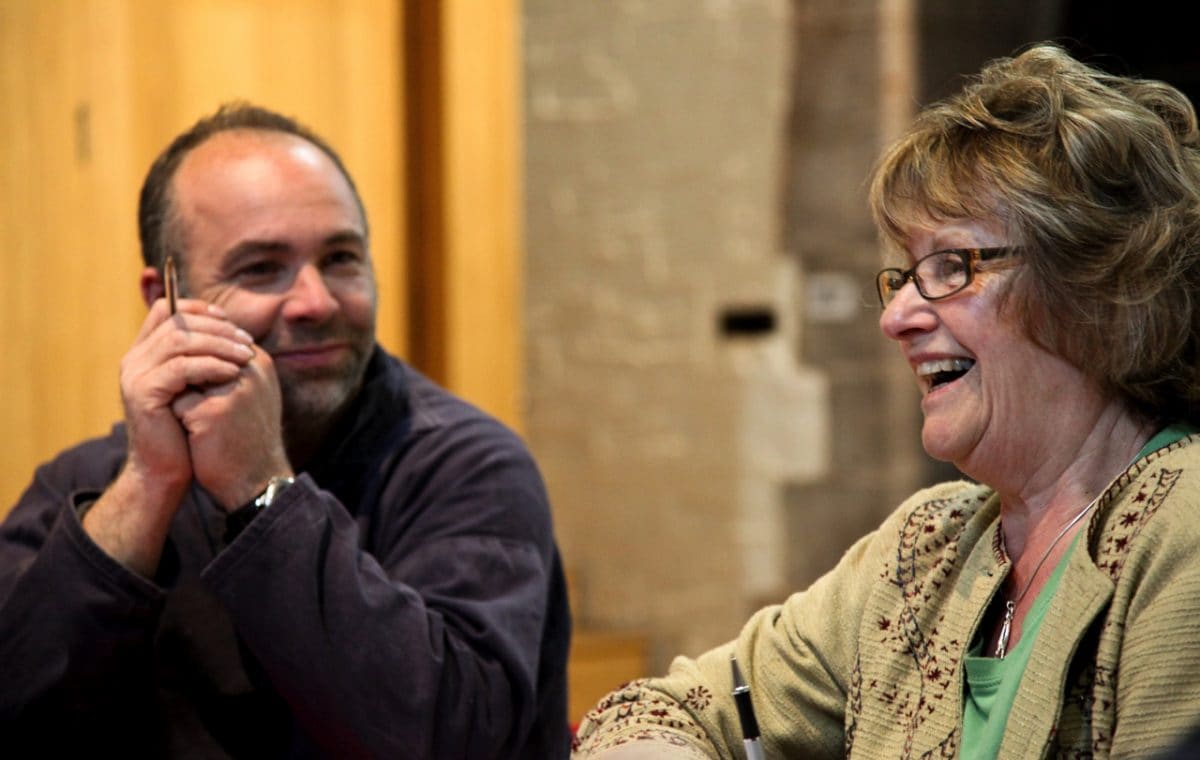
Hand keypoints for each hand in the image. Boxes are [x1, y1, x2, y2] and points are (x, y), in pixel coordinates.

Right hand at [83, 297, 256, 573]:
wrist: (166, 471)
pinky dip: (210, 366)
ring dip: (219, 344)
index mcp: (145, 354)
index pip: (166, 310)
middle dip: (217, 328)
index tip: (229, 319)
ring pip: (179, 341)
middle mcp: (135, 360)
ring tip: (246, 355)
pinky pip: (181, 368)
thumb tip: (235, 332)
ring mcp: (135, 375)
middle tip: (247, 341)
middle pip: (176, 322)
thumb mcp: (196, 388)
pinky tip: (233, 373)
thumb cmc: (186, 430)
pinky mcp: (143, 393)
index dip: (198, 309)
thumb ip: (203, 359)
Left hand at [171, 343, 292, 509]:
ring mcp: (233, 389)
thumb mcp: (248, 393)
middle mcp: (250, 369)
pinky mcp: (214, 412)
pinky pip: (177, 403)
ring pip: (183, 376)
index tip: (195, 385)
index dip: (193, 357)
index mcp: (258, 361)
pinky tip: (194, 436)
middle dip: (184, 374)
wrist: (256, 481)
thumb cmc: (246, 436)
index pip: (212, 338)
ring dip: (181, 395)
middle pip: (194, 353)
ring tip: (195, 420)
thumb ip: (228, 365)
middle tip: (189, 403)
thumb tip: (190, 340)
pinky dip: (178, 418)